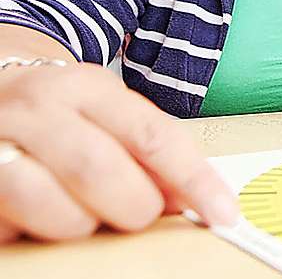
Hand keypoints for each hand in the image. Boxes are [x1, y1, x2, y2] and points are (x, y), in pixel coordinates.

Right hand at [0, 62, 236, 242]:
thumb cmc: (56, 110)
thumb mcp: (106, 111)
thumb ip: (147, 149)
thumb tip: (191, 200)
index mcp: (86, 87)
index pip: (153, 136)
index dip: (194, 180)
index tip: (224, 213)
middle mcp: (38, 108)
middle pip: (101, 171)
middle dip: (134, 208)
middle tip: (139, 215)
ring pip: (52, 207)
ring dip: (81, 225)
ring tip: (83, 215)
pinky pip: (11, 225)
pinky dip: (37, 233)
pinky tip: (41, 219)